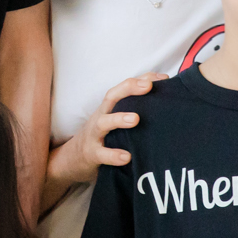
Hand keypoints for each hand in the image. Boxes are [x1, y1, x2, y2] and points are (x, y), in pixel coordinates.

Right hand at [48, 74, 153, 191]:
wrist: (74, 158)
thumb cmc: (104, 134)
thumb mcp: (115, 117)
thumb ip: (134, 106)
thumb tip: (162, 90)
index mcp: (109, 107)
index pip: (124, 87)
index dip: (142, 80)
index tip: (162, 79)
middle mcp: (101, 116)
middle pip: (111, 96)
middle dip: (129, 89)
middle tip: (148, 87)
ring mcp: (94, 134)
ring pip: (103, 123)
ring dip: (119, 119)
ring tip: (136, 119)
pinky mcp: (91, 153)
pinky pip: (101, 153)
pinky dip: (113, 155)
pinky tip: (127, 156)